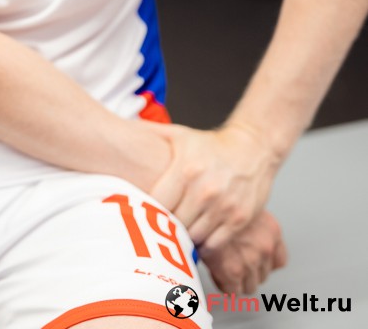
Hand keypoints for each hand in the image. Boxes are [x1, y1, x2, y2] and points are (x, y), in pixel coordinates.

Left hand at [149, 121, 279, 250]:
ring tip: (180, 229)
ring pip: (193, 237)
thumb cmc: (212, 145)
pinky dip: (205, 244)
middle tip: (160, 226)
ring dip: (185, 237)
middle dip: (165, 226)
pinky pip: (214, 245)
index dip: (147, 210)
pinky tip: (200, 233)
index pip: (156, 203)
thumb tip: (122, 130)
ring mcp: (224, 207)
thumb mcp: (179, 135)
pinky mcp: (239, 219)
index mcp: (186, 169)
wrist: (252, 148)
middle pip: (173, 224)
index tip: (144, 212)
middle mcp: (205, 190)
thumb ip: (150, 134)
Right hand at [202, 210, 286, 293]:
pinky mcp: (234, 271)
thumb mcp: (244, 208)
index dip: (264, 264)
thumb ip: (255, 227)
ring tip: (223, 266)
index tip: (254, 262)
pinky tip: (216, 273)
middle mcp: (265, 246)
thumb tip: (250, 245)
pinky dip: (224, 286)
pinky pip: (233, 291)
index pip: (279, 262)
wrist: (201, 207)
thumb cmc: (218, 205)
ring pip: (249, 286)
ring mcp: (251, 260)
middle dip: (248, 272)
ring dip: (237, 280)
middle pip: (262, 275)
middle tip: (232, 261)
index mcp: (272, 230)